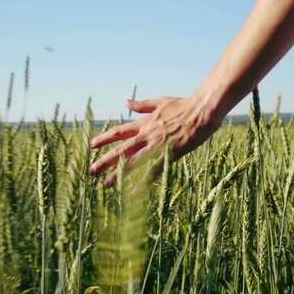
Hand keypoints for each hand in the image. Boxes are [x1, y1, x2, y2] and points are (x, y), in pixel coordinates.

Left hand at [88, 94, 222, 185]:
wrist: (202, 110)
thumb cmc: (184, 105)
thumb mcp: (159, 102)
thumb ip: (141, 104)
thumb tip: (125, 101)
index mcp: (145, 122)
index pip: (119, 131)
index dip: (104, 138)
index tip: (92, 145)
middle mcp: (147, 134)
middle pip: (121, 149)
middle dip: (104, 160)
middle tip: (91, 170)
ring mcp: (157, 145)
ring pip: (133, 161)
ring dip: (118, 173)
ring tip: (105, 183)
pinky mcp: (170, 154)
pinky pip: (153, 170)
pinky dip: (142, 181)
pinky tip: (133, 191)